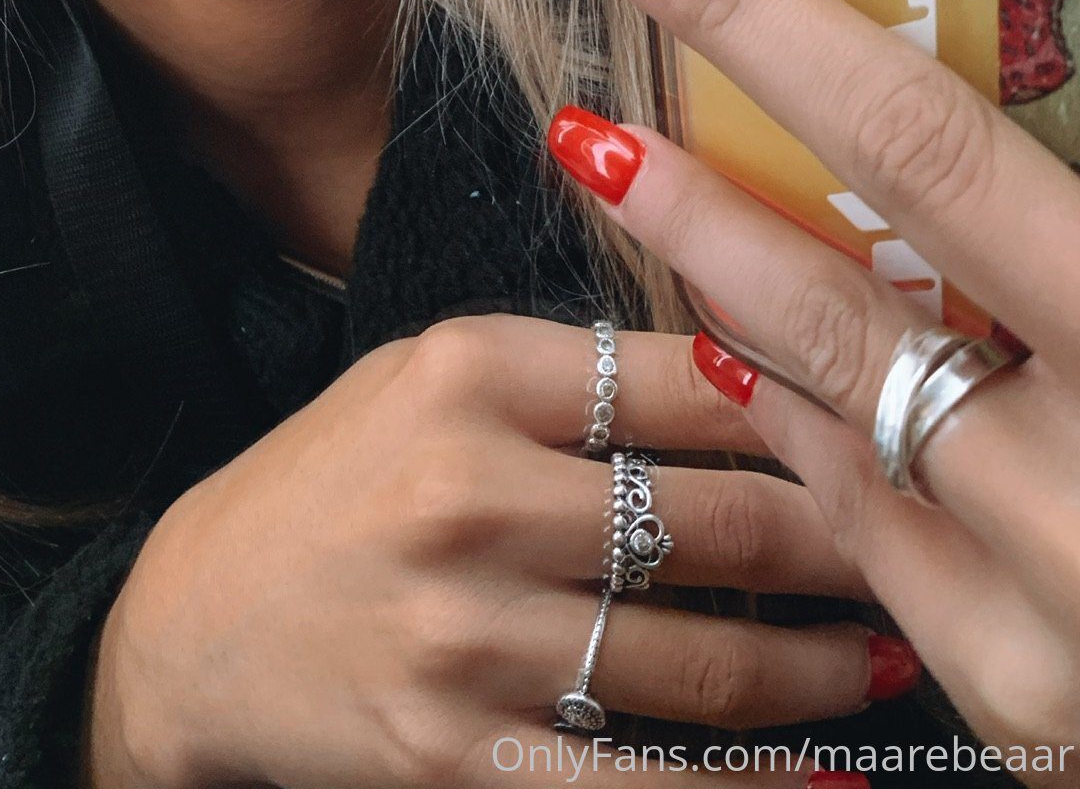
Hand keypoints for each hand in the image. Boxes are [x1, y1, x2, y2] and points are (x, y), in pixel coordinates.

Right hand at [93, 312, 908, 788]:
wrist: (192, 627)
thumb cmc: (326, 483)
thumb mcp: (421, 374)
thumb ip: (563, 365)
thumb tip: (740, 357)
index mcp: (463, 374)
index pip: (678, 374)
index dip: (800, 395)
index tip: (870, 417)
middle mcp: (466, 493)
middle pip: (710, 516)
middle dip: (838, 537)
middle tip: (911, 540)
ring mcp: (465, 634)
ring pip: (698, 657)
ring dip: (816, 664)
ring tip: (881, 654)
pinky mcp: (458, 754)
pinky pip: (641, 781)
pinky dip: (745, 786)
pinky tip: (823, 774)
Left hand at [543, 0, 1079, 785]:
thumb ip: (1052, 172)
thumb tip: (1034, 14)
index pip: (919, 141)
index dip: (757, 14)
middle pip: (838, 303)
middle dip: (688, 195)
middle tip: (581, 110)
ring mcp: (1053, 618)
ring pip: (831, 419)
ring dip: (732, 301)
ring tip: (648, 193)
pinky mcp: (1023, 706)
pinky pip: (871, 531)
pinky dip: (817, 435)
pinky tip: (771, 367)